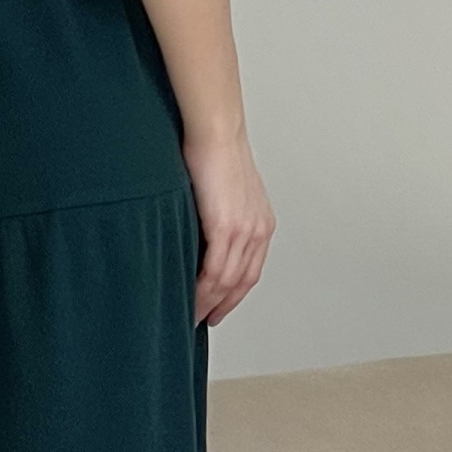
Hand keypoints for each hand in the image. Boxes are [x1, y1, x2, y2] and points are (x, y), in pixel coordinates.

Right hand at [180, 128, 274, 328]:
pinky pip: (215, 271)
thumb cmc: (213, 152)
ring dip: (209, 303)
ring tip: (190, 314)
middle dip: (222, 305)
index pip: (250, 270)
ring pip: (228, 282)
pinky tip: (190, 298)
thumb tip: (198, 231)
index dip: (233, 294)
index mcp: (261, 223)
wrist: (214, 132)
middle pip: (242, 282)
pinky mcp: (226, 228)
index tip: (217, 306)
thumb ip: (218, 214)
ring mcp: (245, 231)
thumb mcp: (224, 190)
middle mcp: (258, 230)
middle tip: (201, 319)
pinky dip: (203, 290)